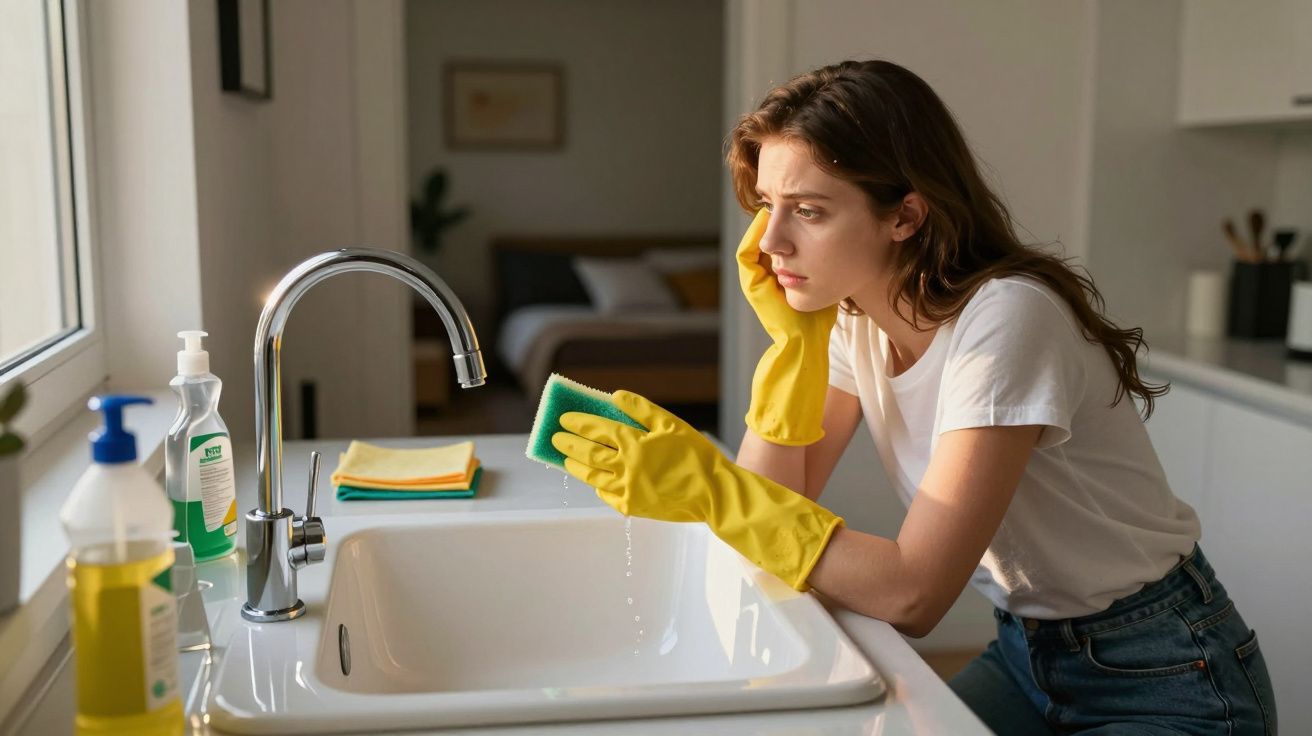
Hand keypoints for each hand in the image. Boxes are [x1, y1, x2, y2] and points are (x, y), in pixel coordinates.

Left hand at [551, 390, 720, 522]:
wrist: (714, 493)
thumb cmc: (695, 455)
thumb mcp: (672, 424)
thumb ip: (641, 409)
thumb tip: (614, 396)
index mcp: (635, 444)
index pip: (598, 429)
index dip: (579, 423)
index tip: (564, 418)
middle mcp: (627, 467)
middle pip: (589, 454)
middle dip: (570, 444)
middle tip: (555, 437)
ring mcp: (628, 490)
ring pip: (593, 476)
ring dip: (577, 466)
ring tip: (566, 458)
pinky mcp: (633, 507)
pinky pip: (607, 495)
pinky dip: (598, 486)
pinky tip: (594, 480)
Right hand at [736, 208, 837, 340]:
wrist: (807, 340)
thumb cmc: (819, 316)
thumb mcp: (823, 280)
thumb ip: (824, 263)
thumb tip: (844, 240)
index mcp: (778, 277)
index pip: (777, 243)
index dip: (783, 225)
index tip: (797, 209)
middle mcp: (763, 277)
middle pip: (762, 241)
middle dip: (770, 222)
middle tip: (781, 203)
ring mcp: (754, 281)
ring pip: (752, 244)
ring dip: (759, 226)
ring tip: (771, 209)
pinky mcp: (751, 285)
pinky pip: (745, 254)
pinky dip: (752, 237)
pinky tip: (765, 222)